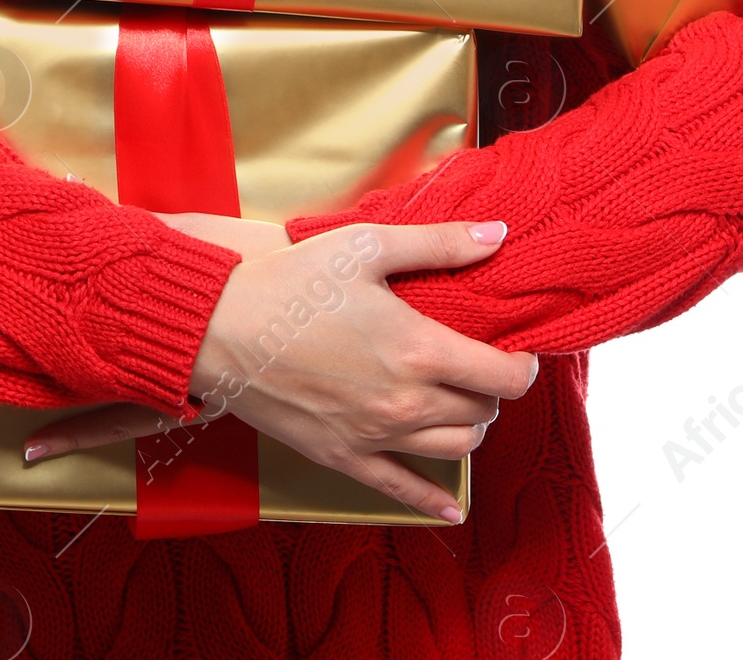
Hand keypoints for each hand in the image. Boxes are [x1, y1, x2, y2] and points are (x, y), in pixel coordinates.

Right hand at [22, 219, 537, 522]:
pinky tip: (451, 506)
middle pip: (483, 414)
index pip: (503, 376)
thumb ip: (439, 243)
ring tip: (460, 402)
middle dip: (492, 391)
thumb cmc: (292, 281)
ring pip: (455, 450)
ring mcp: (375, 436)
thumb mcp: (366, 246)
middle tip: (480, 365)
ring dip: (471, 428)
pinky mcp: (344, 458)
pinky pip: (403, 491)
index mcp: (418, 348)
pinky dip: (434, 500)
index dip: (523, 366)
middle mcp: (405, 402)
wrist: (219, 330)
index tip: (518, 351)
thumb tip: (500, 236)